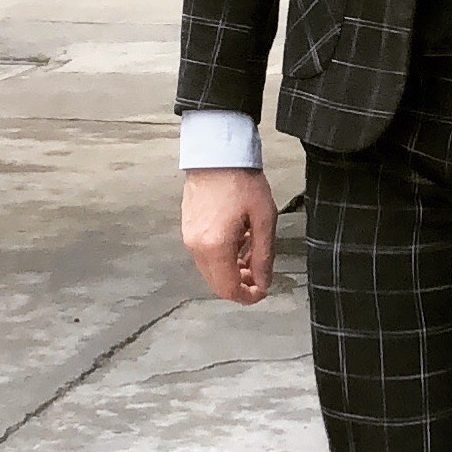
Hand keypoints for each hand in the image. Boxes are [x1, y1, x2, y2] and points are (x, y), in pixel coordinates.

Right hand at [181, 168, 277, 304]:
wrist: (217, 154)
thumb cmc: (243, 182)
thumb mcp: (264, 219)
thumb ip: (263, 256)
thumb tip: (263, 283)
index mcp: (214, 247)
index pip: (229, 289)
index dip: (248, 297)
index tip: (264, 290)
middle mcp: (196, 247)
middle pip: (217, 284)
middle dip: (241, 285)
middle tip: (260, 273)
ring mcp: (188, 238)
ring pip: (211, 271)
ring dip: (232, 270)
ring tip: (252, 252)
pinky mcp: (187, 229)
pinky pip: (205, 255)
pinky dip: (222, 258)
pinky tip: (238, 240)